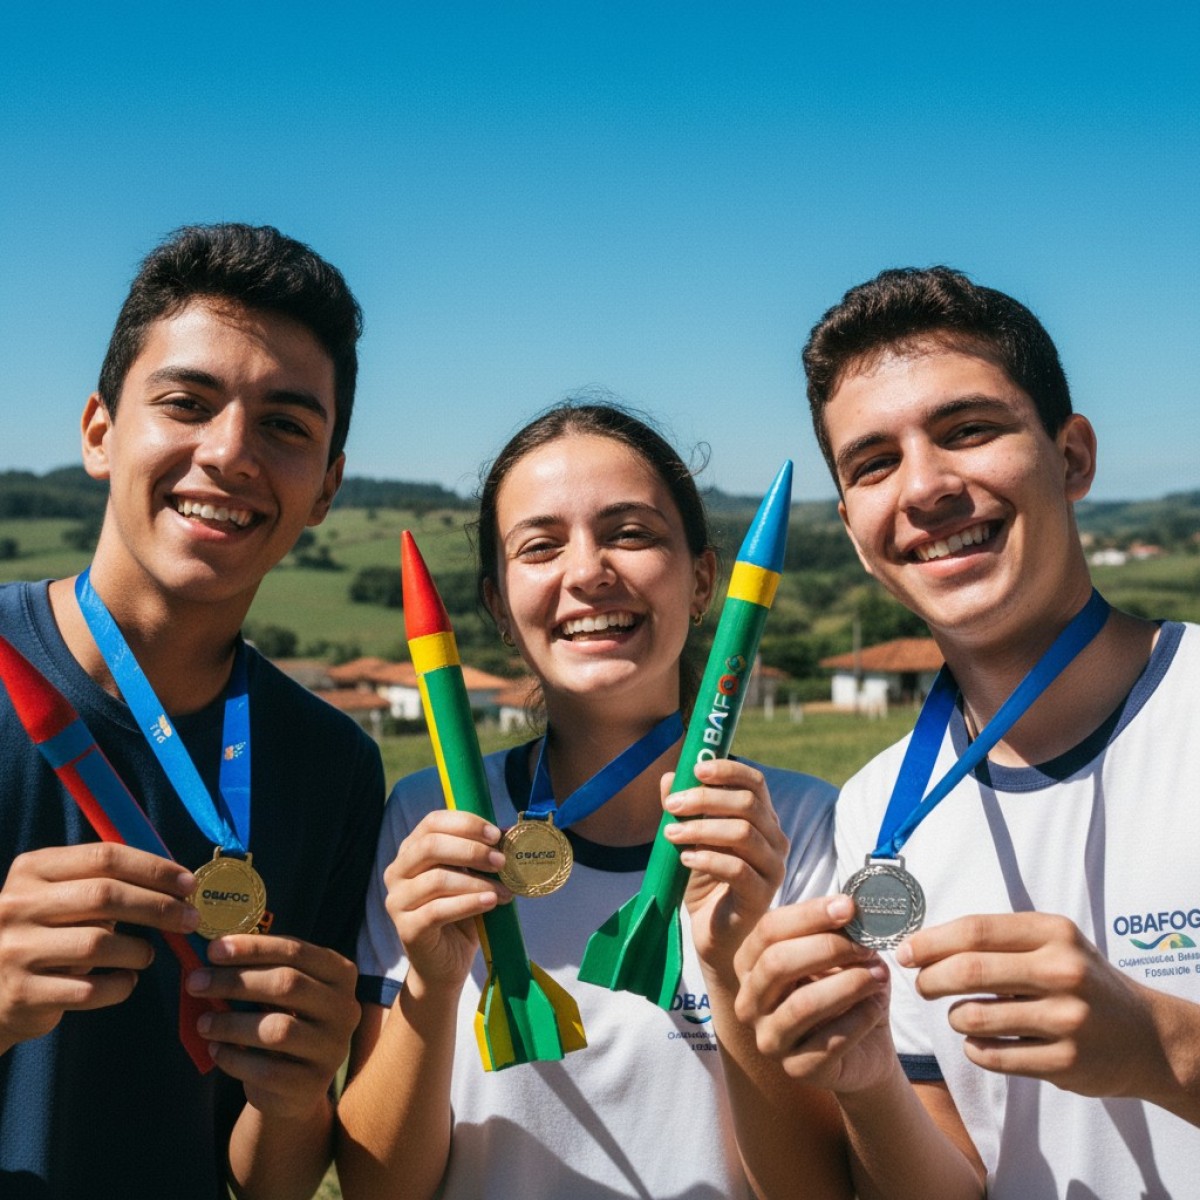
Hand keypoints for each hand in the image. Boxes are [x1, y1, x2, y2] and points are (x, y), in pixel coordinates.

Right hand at [0, 843, 198, 1049]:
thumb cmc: (44, 934)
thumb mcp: (59, 897)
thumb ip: (103, 884)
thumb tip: (177, 884)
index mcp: (32, 869)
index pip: (105, 856)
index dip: (154, 868)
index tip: (188, 883)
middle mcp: (17, 905)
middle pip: (106, 896)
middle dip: (158, 907)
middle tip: (189, 919)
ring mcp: (15, 950)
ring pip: (99, 943)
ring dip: (138, 950)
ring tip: (147, 954)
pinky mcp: (22, 994)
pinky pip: (89, 989)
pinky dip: (120, 985)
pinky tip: (126, 980)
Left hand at [186, 934, 359, 1119]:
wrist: (295, 1086)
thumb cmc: (283, 1020)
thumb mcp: (281, 991)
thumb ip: (259, 971)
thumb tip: (211, 952)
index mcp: (340, 974)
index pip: (297, 951)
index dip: (253, 948)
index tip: (213, 950)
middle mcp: (345, 1008)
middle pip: (287, 985)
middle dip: (235, 981)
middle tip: (195, 982)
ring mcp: (332, 1048)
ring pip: (277, 1030)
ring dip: (231, 1023)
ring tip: (202, 1023)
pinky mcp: (312, 1085)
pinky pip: (266, 1070)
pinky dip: (234, 1058)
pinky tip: (216, 1050)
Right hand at [381, 810, 510, 994]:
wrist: (447, 963)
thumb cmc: (462, 914)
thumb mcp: (474, 878)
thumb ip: (485, 855)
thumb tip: (511, 831)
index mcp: (412, 851)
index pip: (432, 822)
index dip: (465, 824)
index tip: (496, 835)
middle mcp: (397, 872)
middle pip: (430, 846)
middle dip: (471, 850)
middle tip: (501, 861)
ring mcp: (397, 901)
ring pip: (437, 880)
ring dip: (476, 882)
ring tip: (504, 890)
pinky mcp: (406, 929)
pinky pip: (438, 910)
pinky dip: (469, 903)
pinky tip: (490, 902)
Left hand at [664, 758, 788, 967]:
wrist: (713, 933)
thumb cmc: (704, 881)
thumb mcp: (689, 839)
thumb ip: (682, 809)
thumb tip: (669, 777)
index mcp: (761, 819)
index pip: (755, 782)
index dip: (728, 770)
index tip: (696, 770)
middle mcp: (775, 839)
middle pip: (747, 804)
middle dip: (705, 799)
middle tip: (672, 805)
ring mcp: (772, 868)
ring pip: (742, 833)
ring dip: (700, 828)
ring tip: (670, 834)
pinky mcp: (761, 896)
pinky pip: (737, 868)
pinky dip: (707, 858)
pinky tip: (684, 859)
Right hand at [734, 894, 896, 1092]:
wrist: (865, 1049)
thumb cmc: (844, 991)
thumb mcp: (837, 954)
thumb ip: (835, 931)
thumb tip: (849, 906)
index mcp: (750, 963)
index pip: (769, 929)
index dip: (809, 914)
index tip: (849, 906)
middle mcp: (749, 1001)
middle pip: (777, 963)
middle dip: (828, 948)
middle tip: (867, 944)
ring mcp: (768, 1038)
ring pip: (803, 1004)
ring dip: (849, 984)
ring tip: (879, 974)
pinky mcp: (795, 1070)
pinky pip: (829, 1041)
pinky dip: (859, 1019)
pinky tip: (876, 1006)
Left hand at [900, 912, 1165, 1099]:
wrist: (1145, 1037)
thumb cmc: (1081, 980)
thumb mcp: (1053, 943)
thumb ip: (998, 939)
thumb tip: (923, 944)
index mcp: (1054, 933)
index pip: (975, 930)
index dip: (930, 942)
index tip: (905, 952)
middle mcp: (1063, 972)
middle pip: (969, 971)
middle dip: (930, 979)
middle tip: (920, 985)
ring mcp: (1067, 1019)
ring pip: (975, 1017)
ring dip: (954, 1017)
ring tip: (961, 1014)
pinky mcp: (1066, 1062)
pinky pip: (993, 1055)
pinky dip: (974, 1048)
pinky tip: (980, 1041)